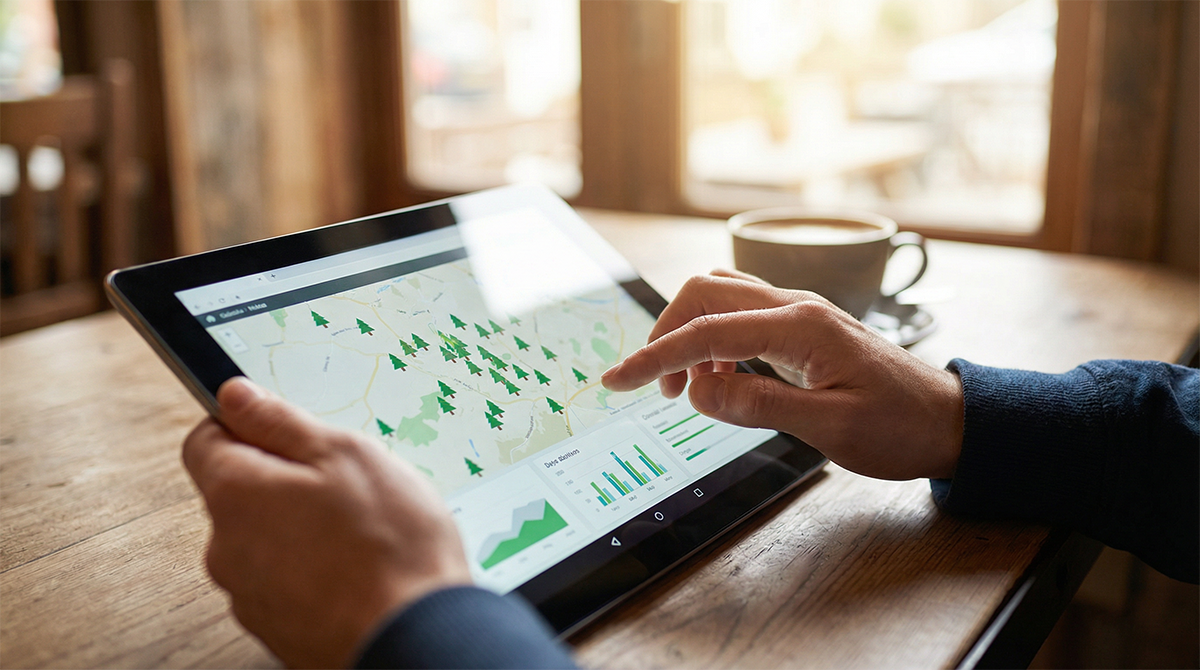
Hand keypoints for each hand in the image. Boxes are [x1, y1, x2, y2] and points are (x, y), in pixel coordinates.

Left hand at [182, 378, 470, 668]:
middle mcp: (226, 548)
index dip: (245, 425)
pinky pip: (288, 581)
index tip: (284, 426)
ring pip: (268, 540)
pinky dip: (316, 570)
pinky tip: (362, 567)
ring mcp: (249, 595)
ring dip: (303, 528)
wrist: (414, 638)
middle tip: (346, 481)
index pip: (205, 440)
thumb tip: (236, 396)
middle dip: (287, 481)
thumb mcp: (344, 454)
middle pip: (241, 493)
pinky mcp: (277, 629)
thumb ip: (281, 422)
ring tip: (363, 530)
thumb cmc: (388, 547)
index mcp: (235, 494)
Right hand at [602, 270, 963, 480]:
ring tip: (687, 389)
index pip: (706, 332)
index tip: (616, 382)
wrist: (950, 420)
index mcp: (800, 326)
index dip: (655, 357)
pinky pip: (742, 316)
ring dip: (689, 334)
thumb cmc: (899, 426)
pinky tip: (722, 382)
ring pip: (721, 297)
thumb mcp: (830, 427)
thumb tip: (698, 393)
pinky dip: (715, 341)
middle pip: (704, 292)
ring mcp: (799, 311)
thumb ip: (759, 405)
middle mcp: (796, 306)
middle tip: (657, 389)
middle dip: (666, 334)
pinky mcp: (802, 326)